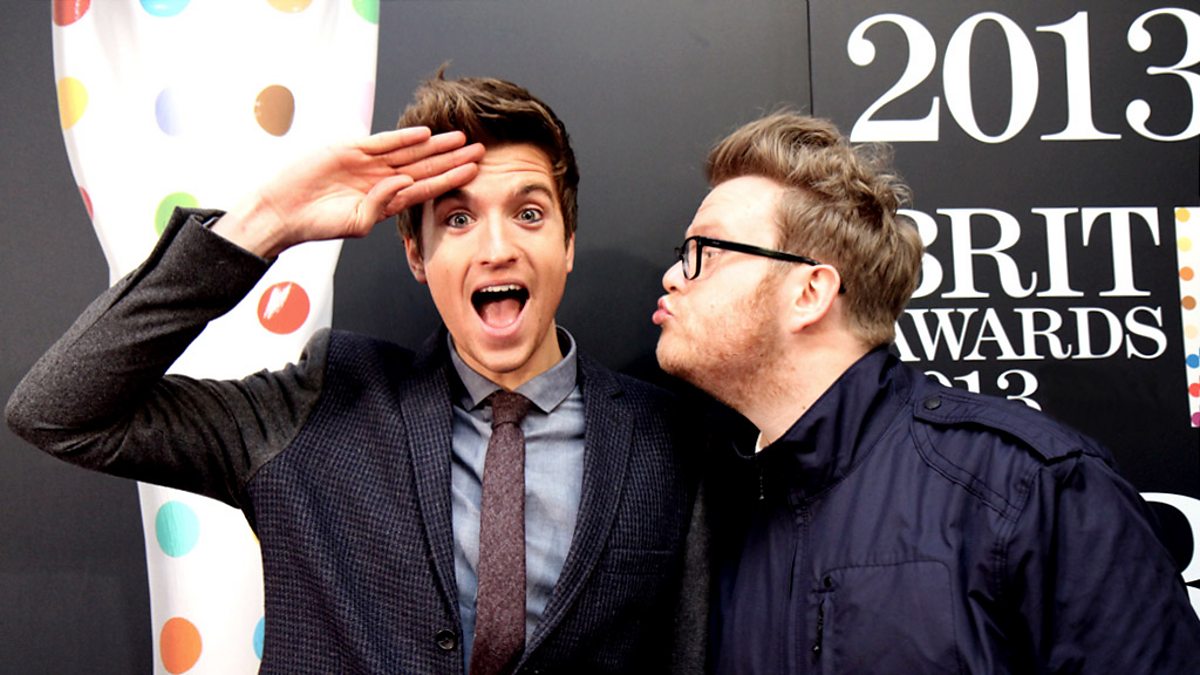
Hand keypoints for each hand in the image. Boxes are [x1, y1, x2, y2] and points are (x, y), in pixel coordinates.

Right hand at [214, 127, 484, 257]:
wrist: (283, 211)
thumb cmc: (318, 223)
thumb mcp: (356, 223)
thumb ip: (381, 206)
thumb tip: (401, 184)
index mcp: (387, 200)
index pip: (426, 188)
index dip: (450, 179)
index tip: (474, 173)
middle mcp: (382, 179)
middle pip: (425, 166)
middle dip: (452, 158)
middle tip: (480, 150)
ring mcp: (367, 163)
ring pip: (409, 152)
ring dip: (434, 146)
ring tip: (460, 138)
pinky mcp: (350, 149)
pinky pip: (381, 142)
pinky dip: (401, 137)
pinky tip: (423, 134)